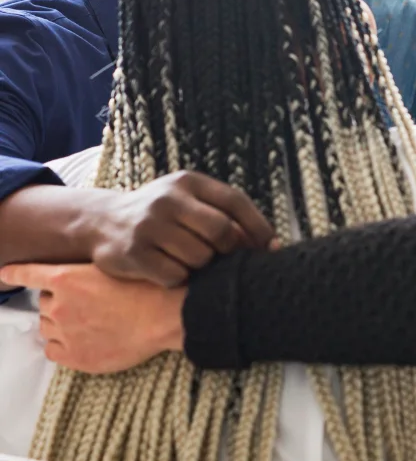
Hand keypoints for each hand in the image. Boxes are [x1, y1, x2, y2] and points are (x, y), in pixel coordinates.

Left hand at [0, 263, 184, 373]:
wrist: (167, 316)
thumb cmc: (149, 288)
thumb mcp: (115, 266)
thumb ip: (86, 272)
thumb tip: (75, 279)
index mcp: (66, 279)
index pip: (28, 274)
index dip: (14, 272)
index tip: (5, 272)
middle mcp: (59, 305)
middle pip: (44, 301)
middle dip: (60, 301)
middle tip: (87, 303)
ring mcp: (65, 332)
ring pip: (47, 326)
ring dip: (61, 323)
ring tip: (90, 322)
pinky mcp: (75, 356)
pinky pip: (52, 350)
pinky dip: (61, 345)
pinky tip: (82, 340)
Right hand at [81, 172, 274, 286]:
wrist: (100, 221)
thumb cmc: (161, 214)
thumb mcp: (188, 199)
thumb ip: (224, 213)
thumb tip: (270, 245)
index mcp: (188, 182)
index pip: (235, 201)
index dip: (258, 227)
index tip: (271, 248)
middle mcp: (168, 199)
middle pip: (222, 232)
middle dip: (229, 250)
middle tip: (223, 258)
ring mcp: (148, 226)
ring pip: (200, 258)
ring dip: (201, 267)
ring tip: (186, 259)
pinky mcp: (133, 253)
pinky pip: (175, 276)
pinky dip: (178, 278)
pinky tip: (167, 268)